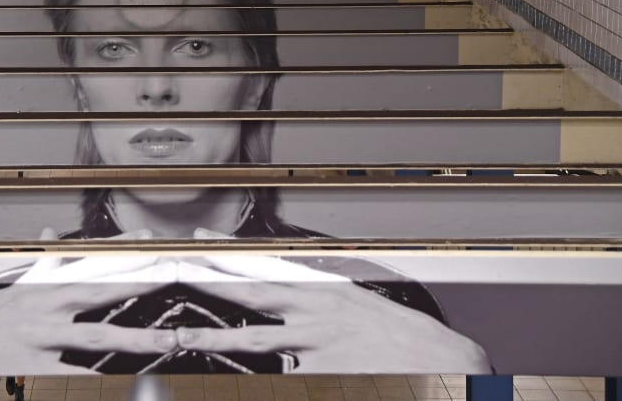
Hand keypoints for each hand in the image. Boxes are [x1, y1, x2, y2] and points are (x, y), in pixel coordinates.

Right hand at [0, 228, 180, 376]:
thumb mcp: (5, 293)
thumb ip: (36, 269)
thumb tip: (52, 237)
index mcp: (37, 287)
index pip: (86, 260)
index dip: (120, 248)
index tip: (149, 238)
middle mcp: (41, 309)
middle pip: (100, 290)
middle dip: (140, 280)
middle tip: (176, 272)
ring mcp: (39, 342)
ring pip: (97, 338)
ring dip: (138, 338)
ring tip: (172, 339)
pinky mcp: (35, 373)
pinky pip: (76, 378)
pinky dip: (103, 381)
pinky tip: (130, 384)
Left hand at [172, 253, 490, 374]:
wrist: (447, 364)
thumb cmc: (405, 336)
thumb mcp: (358, 302)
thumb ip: (319, 299)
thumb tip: (290, 296)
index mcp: (324, 293)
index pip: (266, 266)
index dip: (229, 253)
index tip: (198, 242)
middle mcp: (315, 318)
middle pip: (250, 295)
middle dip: (210, 281)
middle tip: (174, 272)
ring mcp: (314, 351)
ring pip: (253, 343)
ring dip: (213, 340)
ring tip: (177, 338)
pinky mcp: (319, 380)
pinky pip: (282, 380)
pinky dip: (265, 379)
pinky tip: (236, 377)